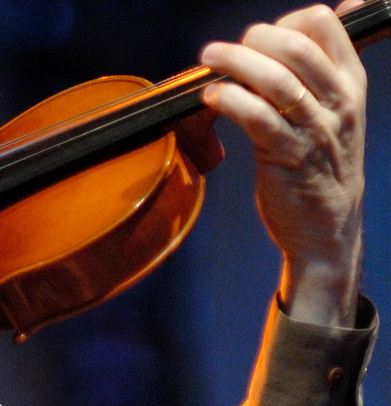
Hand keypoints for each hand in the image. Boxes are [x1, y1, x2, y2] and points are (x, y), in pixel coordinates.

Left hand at [200, 2, 367, 326]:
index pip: (325, 25)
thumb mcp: (336, 110)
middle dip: (254, 39)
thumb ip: (324, 68)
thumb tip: (345, 6)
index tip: (259, 38)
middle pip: (298, 46)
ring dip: (235, 63)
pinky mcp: (288, 157)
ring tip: (209, 59)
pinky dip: (230, 100)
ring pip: (277, 79)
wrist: (327, 228)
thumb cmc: (322, 165)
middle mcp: (339, 101)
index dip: (285, 22)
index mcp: (352, 82)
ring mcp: (315, 130)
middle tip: (223, 50)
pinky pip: (258, 118)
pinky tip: (211, 97)